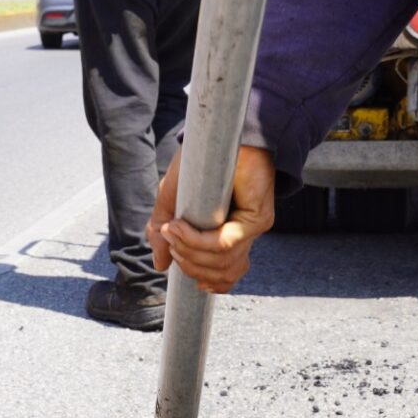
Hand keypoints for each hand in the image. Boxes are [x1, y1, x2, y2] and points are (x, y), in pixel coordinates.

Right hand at [148, 146, 276, 293]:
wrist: (223, 137)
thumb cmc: (200, 163)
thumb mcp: (173, 200)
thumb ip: (163, 233)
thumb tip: (159, 264)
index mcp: (227, 235)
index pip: (226, 275)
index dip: (207, 281)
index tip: (184, 274)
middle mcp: (242, 236)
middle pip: (219, 272)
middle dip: (187, 262)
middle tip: (169, 240)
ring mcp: (251, 229)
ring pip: (220, 261)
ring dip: (188, 250)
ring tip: (171, 230)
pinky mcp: (257, 219)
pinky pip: (224, 244)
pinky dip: (196, 240)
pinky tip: (179, 226)